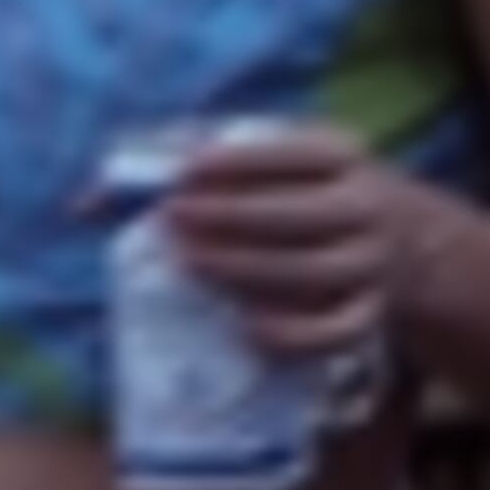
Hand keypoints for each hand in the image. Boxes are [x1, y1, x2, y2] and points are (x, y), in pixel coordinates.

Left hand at [154, 124, 413, 382]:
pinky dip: (294, 335)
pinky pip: (337, 333)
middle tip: (174, 218)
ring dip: (247, 270)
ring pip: (313, 272)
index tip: (187, 172)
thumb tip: (84, 205)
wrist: (405, 240)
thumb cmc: (305, 193)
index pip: (296, 154)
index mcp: (342, 154)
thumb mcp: (270, 164)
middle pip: (301, 216)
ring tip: (192, 263)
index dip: (241, 163)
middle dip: (232, 217)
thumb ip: (189, 170)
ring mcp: (373, 264)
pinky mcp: (371, 314)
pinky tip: (245, 327)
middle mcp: (367, 207)